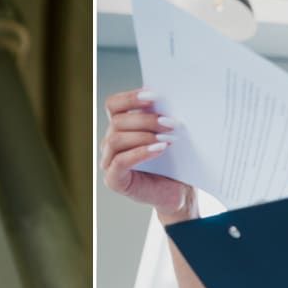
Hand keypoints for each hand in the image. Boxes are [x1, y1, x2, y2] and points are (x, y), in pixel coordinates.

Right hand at [100, 88, 193, 219]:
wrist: (178, 192)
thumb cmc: (174, 162)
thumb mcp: (167, 134)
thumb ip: (159, 116)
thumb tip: (164, 98)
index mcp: (120, 127)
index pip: (113, 105)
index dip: (131, 97)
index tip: (154, 95)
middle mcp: (110, 143)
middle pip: (117, 121)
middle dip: (146, 119)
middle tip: (170, 122)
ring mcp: (109, 162)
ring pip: (116, 139)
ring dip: (144, 135)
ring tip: (167, 138)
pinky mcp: (113, 180)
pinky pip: (120, 161)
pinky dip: (140, 152)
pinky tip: (159, 150)